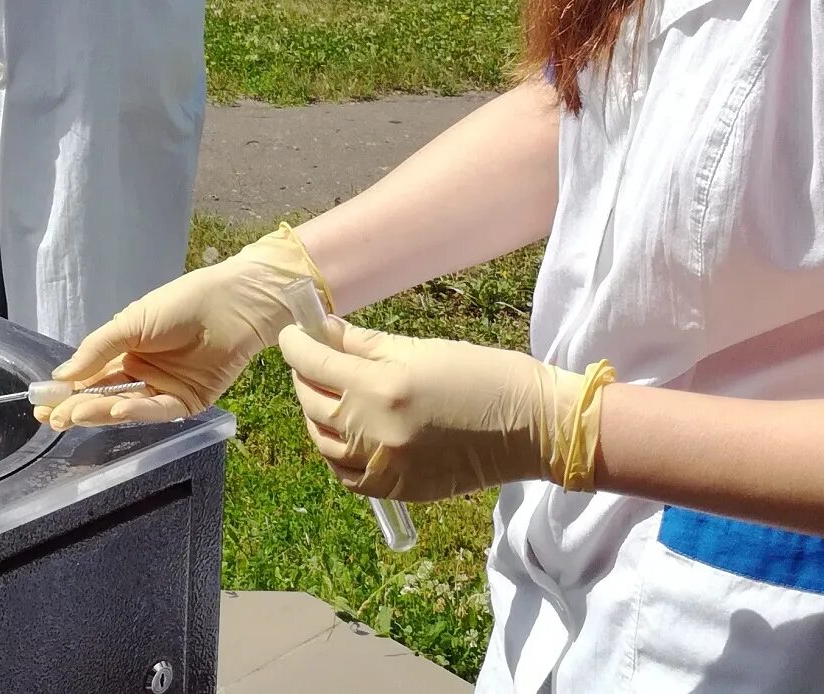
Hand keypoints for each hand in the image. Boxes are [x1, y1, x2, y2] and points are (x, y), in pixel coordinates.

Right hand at [38, 224, 332, 430]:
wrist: (232, 302)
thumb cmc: (181, 303)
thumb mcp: (131, 321)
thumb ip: (97, 349)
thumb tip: (61, 375)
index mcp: (127, 350)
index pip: (91, 376)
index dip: (68, 391)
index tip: (41, 404)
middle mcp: (143, 372)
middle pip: (105, 396)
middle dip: (78, 407)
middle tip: (52, 418)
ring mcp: (164, 389)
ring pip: (126, 406)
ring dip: (101, 411)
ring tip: (74, 414)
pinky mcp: (188, 402)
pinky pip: (158, 410)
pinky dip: (136, 411)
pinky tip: (115, 409)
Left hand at [278, 316, 614, 501]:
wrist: (531, 427)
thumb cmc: (483, 374)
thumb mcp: (422, 349)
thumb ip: (366, 344)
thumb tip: (324, 332)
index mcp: (381, 387)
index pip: (315, 363)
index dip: (296, 344)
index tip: (292, 332)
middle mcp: (374, 430)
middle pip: (313, 402)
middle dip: (304, 376)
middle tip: (309, 358)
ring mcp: (384, 466)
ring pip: (323, 442)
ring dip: (315, 414)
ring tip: (324, 393)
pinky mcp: (397, 491)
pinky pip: (347, 475)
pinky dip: (336, 454)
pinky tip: (344, 435)